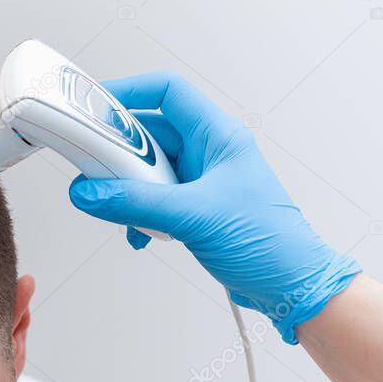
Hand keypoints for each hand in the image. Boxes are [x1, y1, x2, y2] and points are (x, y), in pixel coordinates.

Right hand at [68, 72, 360, 342]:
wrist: (293, 288)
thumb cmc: (272, 244)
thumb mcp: (195, 216)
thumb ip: (135, 203)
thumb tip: (89, 192)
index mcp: (218, 137)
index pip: (168, 92)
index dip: (130, 92)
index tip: (96, 106)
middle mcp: (208, 154)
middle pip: (148, 135)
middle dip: (120, 154)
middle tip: (94, 168)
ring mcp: (201, 182)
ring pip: (147, 170)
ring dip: (128, 190)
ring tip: (120, 208)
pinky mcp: (194, 209)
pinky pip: (152, 200)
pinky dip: (138, 214)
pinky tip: (139, 234)